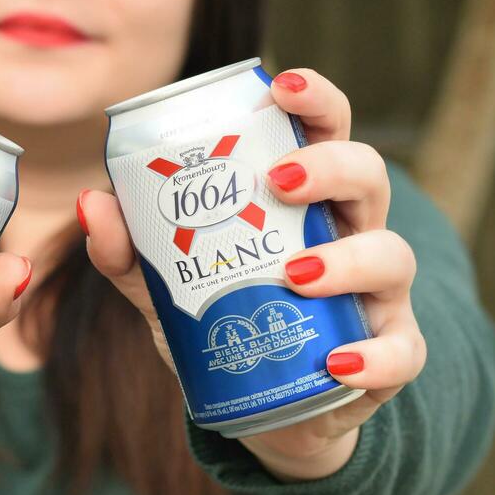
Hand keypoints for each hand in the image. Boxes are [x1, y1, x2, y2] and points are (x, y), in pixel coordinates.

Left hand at [78, 68, 423, 481]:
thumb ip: (131, 249)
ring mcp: (378, 293)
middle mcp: (352, 232)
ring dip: (346, 259)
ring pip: (390, 255)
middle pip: (368, 176)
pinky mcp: (391, 354)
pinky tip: (335, 360)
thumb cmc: (227, 319)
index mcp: (305, 199)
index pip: (323, 131)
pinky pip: (402, 351)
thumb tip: (92, 202)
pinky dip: (374, 356)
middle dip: (329, 167)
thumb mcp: (169, 286)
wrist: (266, 409)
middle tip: (277, 180)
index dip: (315, 100)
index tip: (283, 86)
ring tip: (295, 274)